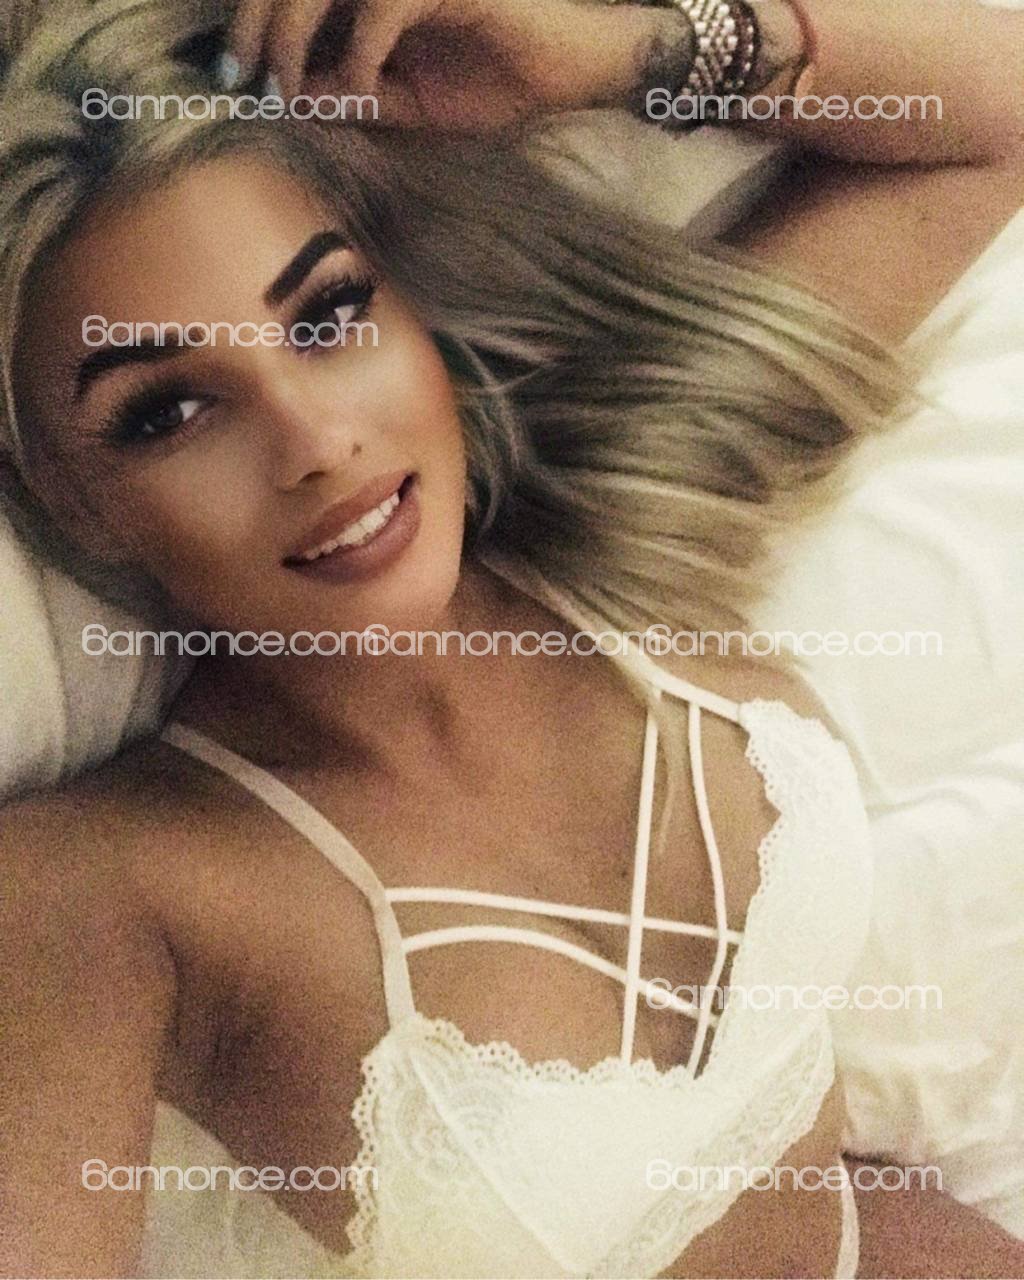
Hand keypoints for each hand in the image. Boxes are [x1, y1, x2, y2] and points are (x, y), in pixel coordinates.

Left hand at [224, 0, 687, 129]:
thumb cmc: (498, 85)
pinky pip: (382, 4)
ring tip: (286, 85)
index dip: (256, 21)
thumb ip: (358, 95)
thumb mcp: (413, 104)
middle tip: (243, 76)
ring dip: (295, 30)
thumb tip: (297, 97)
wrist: (569, 78)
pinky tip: (362, 90)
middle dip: (258, 22)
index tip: (236, 73)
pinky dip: (361, 49)